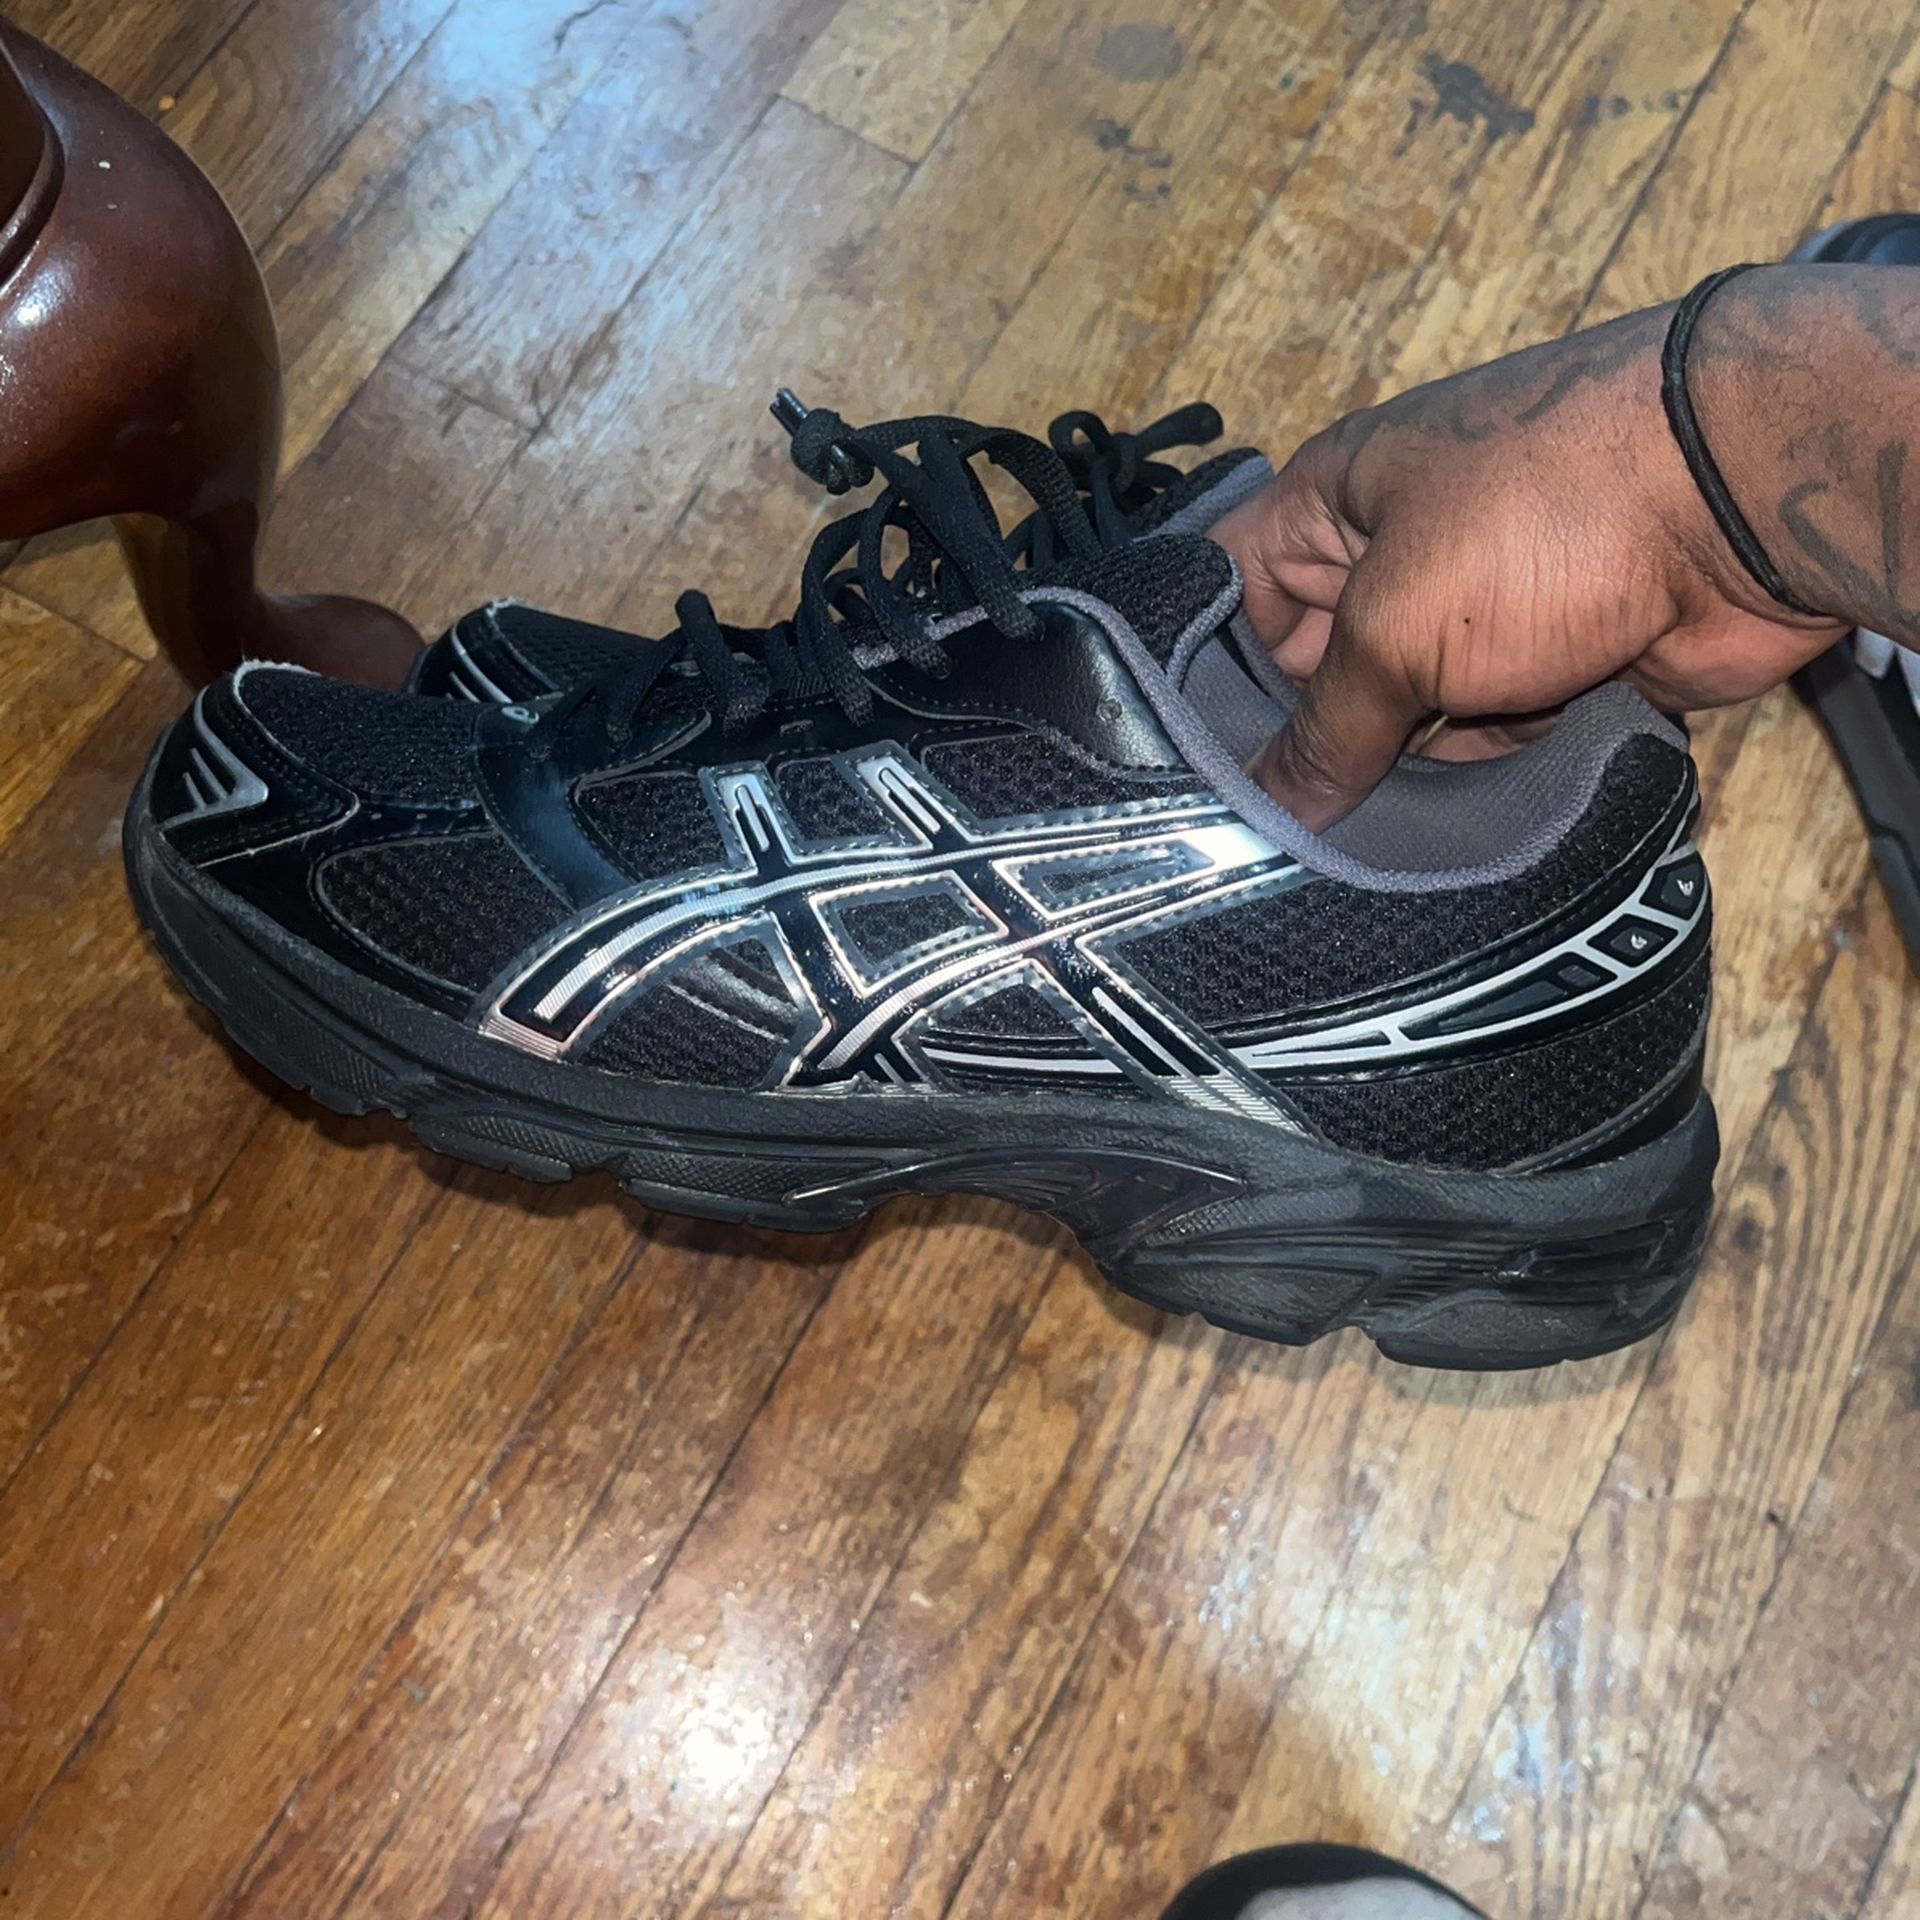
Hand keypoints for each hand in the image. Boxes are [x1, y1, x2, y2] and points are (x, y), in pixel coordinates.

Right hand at [1212, 305, 1844, 827]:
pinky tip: (1446, 821)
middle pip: (1312, 670)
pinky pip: (1480, 741)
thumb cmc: (1548, 515)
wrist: (1744, 504)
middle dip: (1300, 744)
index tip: (1175, 774)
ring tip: (1344, 839)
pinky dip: (1470, 775)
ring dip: (1390, 770)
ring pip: (1398, 717)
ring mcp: (1476, 614)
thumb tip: (1271, 807)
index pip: (1227, 594)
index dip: (1196, 677)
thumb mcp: (1396, 624)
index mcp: (1333, 503)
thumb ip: (1324, 728)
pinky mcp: (1547, 668)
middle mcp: (1395, 556)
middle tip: (1253, 834)